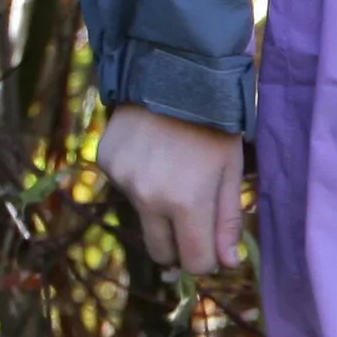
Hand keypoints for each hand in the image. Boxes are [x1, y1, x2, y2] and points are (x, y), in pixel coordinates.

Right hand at [98, 104, 247, 274]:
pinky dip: (138, 179)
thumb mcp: (230, 172)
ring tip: (172, 168)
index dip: (206, 260)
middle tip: (193, 220)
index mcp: (186, 202)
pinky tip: (151, 152)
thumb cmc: (213, 124)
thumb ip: (227, 222)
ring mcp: (121, 179)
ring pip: (142, 216)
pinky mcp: (105, 162)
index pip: (194, 262)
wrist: (172, 72)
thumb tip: (227, 264)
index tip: (212, 247)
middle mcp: (147, 197)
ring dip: (157, 206)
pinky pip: (125, 187)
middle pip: (160, 252)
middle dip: (178, 245)